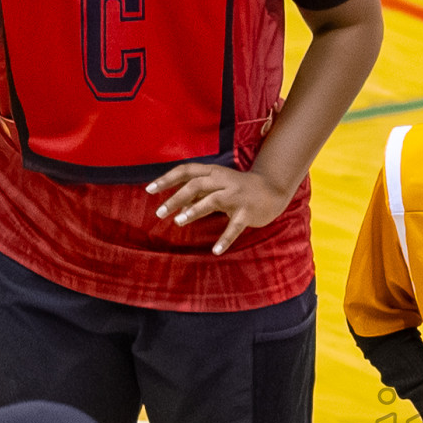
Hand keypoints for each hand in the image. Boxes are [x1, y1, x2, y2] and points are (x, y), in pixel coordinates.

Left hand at [147, 164, 295, 255]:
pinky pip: (234, 227)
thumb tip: (178, 210)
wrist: (273, 190)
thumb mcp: (218, 189)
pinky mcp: (247, 212)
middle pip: (195, 185)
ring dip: (194, 211)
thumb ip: (199, 197)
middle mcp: (224, 181)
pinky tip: (215, 251)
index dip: (166, 179)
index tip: (148, 190)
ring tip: (178, 222)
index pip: (186, 171)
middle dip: (175, 198)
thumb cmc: (240, 189)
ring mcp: (237, 196)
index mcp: (214, 172)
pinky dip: (225, 239)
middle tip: (159, 213)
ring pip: (211, 201)